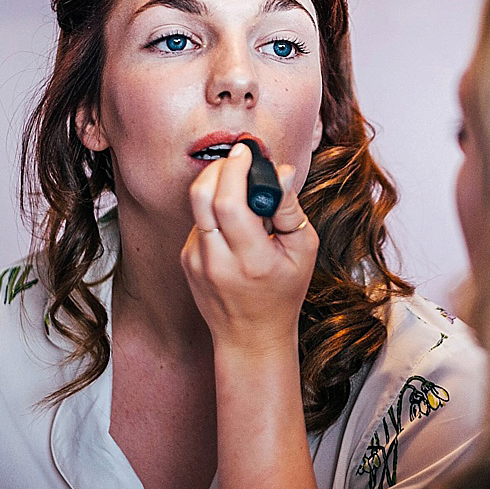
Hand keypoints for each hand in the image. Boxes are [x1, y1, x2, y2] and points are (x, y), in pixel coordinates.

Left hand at [181, 142, 318, 356]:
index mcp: (251, 259)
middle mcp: (217, 260)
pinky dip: (215, 210)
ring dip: (218, 186)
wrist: (250, 336)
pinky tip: (233, 223)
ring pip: (197, 204)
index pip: (230, 202)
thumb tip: (280, 171)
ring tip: (241, 190)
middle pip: (201, 194)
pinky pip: (198, 220)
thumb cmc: (283, 293)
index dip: (235, 169)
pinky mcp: (186, 259)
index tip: (247, 152)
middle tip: (239, 160)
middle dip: (220, 166)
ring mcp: (196, 260)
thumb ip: (290, 209)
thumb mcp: (303, 251)